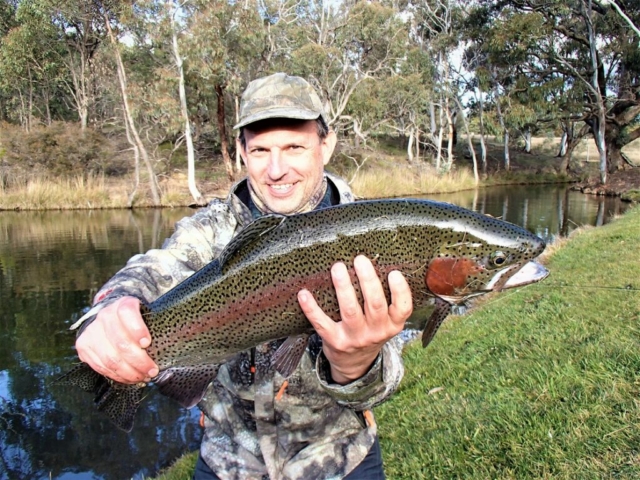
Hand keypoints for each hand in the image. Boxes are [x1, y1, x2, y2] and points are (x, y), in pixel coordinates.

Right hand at [75, 296, 158, 383]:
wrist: (110, 317)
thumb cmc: (135, 321)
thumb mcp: (147, 315)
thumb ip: (159, 324)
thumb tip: (187, 333)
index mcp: (123, 304)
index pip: (127, 313)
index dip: (137, 329)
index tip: (147, 343)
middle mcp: (104, 315)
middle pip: (121, 343)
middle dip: (139, 361)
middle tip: (152, 371)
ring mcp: (92, 331)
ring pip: (110, 358)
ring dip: (129, 373)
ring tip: (143, 377)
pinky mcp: (83, 346)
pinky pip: (101, 366)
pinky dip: (117, 376)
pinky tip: (129, 377)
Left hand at [298, 255, 412, 384]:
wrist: (355, 365)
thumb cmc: (370, 332)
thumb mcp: (386, 322)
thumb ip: (385, 301)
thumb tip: (373, 263)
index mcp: (392, 325)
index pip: (403, 308)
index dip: (400, 290)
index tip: (393, 272)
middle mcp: (376, 332)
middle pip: (375, 304)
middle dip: (368, 280)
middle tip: (360, 259)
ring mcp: (355, 338)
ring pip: (350, 310)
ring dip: (343, 287)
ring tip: (338, 268)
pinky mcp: (335, 341)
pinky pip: (322, 323)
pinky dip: (311, 308)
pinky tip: (304, 294)